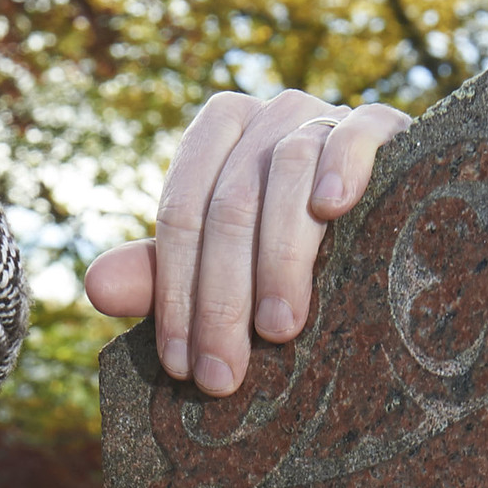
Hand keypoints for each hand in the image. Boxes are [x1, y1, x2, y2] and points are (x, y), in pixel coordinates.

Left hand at [85, 91, 409, 397]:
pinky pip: (354, 133)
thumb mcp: (224, 266)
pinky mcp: (379, 121)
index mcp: (215, 137)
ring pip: (284, 176)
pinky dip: (342, 165)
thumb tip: (95, 290)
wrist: (392, 212)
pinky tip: (334, 207)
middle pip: (228, 206)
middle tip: (226, 374)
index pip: (180, 216)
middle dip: (222, 299)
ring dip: (279, 258)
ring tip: (279, 330)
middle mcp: (262, 116)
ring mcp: (320, 113)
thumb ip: (163, 276)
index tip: (182, 369)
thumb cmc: (294, 248)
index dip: (175, 296)